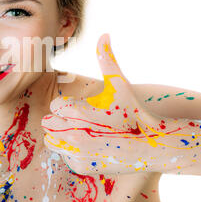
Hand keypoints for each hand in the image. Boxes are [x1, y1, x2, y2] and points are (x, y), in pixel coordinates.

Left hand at [42, 34, 176, 174]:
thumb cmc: (134, 112)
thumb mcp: (120, 84)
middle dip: (61, 119)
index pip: (55, 106)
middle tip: (80, 119)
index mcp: (78, 112)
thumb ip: (107, 59)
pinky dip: (71, 152)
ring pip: (52, 141)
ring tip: (82, 131)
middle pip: (49, 123)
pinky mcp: (82, 167)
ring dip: (62, 135)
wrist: (152, 145)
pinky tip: (89, 145)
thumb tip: (104, 34)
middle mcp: (74, 135)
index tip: (80, 106)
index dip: (66, 105)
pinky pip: (64, 157)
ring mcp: (78, 154)